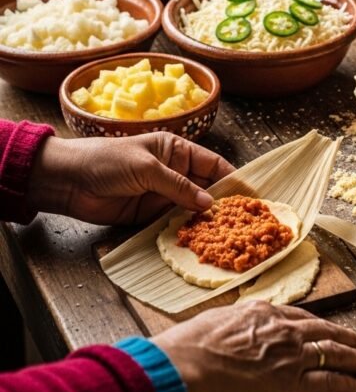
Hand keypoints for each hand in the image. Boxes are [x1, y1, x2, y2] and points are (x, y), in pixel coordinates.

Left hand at [27, 132, 233, 224]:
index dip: (231, 178)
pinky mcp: (150, 215)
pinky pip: (174, 223)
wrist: (69, 180)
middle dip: (222, 203)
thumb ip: (178, 186)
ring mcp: (162, 195)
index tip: (249, 196)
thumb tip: (208, 203)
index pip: (212, 164)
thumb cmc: (107, 161)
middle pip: (206, 188)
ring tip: (227, 236)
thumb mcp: (146, 168)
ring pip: (192, 208)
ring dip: (206, 220)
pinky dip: (187, 231)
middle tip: (242, 223)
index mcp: (176, 150)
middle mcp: (173, 172)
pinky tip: (200, 241)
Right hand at [154, 300, 355, 391]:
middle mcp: (283, 330)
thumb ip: (233, 324)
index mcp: (263, 312)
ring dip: (355, 357)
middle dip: (347, 336)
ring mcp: (291, 357)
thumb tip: (230, 330)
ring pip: (333, 353)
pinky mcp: (293, 386)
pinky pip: (328, 383)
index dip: (317, 325)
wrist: (189, 367)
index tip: (327, 328)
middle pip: (325, 331)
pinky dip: (346, 384)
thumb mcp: (215, 321)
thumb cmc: (191, 346)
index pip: (300, 317)